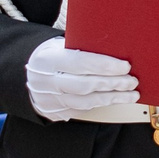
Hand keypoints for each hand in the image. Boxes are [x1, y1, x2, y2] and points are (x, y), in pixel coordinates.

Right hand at [25, 36, 145, 121]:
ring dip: (112, 98)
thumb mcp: (59, 46)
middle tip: (132, 81)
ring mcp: (49, 100)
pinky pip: (83, 110)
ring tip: (131, 94)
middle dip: (113, 84)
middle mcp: (46, 81)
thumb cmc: (51, 57)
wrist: (26, 76)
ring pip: (86, 102)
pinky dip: (101, 104)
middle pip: (85, 85)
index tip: (125, 66)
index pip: (80, 62)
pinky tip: (115, 99)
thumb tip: (115, 47)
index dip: (105, 65)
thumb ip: (81, 48)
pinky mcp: (54, 112)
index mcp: (47, 60)